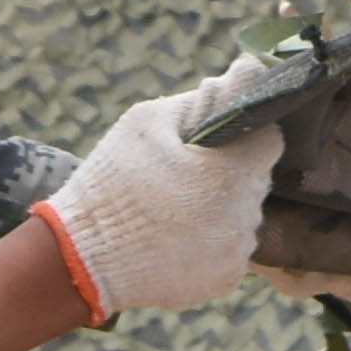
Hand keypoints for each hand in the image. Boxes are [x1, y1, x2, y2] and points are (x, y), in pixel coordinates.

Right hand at [35, 88, 279, 315]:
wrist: (81, 257)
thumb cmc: (113, 180)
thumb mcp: (148, 122)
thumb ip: (204, 98)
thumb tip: (248, 69)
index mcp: (231, 174)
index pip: (268, 140)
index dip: (245, 134)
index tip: (216, 140)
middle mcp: (244, 217)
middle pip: (255, 180)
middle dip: (228, 171)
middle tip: (184, 172)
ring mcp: (236, 254)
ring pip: (243, 216)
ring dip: (221, 207)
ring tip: (176, 208)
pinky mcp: (223, 281)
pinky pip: (229, 249)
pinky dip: (211, 241)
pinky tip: (176, 236)